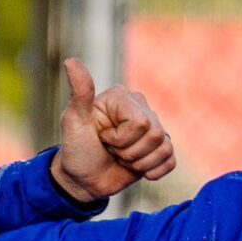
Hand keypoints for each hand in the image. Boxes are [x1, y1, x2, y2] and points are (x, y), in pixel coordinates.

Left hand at [50, 59, 175, 203]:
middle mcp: (141, 108)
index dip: (120, 138)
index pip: (140, 122)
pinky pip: (171, 161)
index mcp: (122, 97)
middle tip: (110, 150)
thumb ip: (79, 93)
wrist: (81, 179)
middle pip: (155, 135)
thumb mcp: (72, 122)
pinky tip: (135, 169)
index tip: (101, 138)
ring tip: (120, 158)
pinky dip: (152, 171)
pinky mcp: (160, 149)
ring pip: (164, 149)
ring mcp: (153, 129)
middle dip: (128, 152)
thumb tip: (71, 61)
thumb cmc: (75, 149)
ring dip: (138, 163)